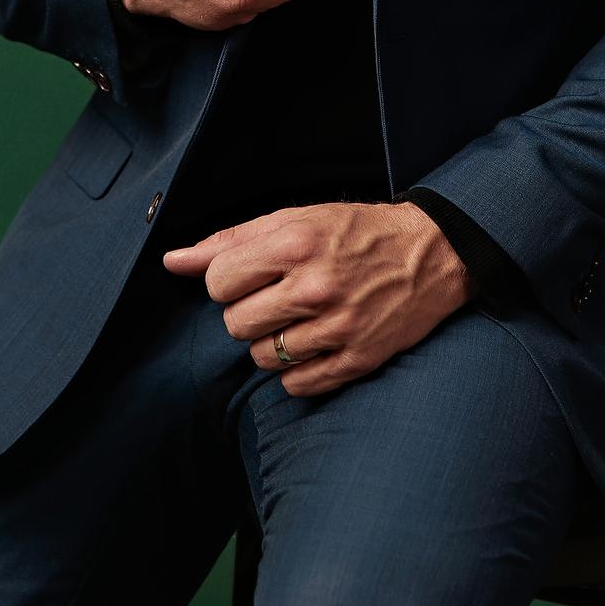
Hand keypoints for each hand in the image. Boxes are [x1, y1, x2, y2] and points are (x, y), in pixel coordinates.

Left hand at [160, 200, 476, 395]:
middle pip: (235, 325)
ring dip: (272, 343)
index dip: (228, 281)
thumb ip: (231, 241)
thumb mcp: (296, 219)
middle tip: (277, 298)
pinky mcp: (358, 359)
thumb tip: (173, 262)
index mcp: (296, 244)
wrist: (432, 253)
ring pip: (263, 358)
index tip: (252, 275)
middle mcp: (315, 286)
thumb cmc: (357, 232)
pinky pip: (296, 386)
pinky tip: (316, 343)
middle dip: (248, 313)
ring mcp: (338, 326)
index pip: (218, 282)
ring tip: (299, 320)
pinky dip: (297, 371)